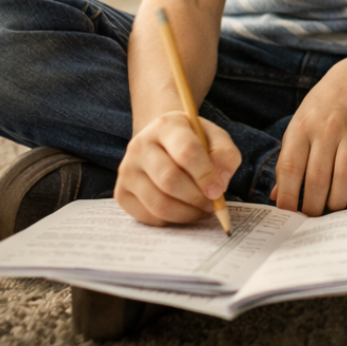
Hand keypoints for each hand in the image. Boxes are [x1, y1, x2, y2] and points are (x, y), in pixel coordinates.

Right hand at [115, 112, 239, 224]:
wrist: (161, 142)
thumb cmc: (192, 141)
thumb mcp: (214, 138)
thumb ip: (225, 155)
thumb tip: (220, 184)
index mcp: (166, 125)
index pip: (186, 151)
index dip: (205, 174)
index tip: (219, 191)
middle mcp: (140, 145)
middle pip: (170, 180)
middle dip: (196, 197)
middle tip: (213, 205)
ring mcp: (127, 170)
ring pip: (158, 203)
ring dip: (186, 213)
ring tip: (201, 210)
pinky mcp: (121, 193)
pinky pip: (148, 217)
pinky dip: (170, 221)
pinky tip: (183, 211)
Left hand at [272, 58, 346, 215]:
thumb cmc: (320, 110)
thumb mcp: (297, 128)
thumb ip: (287, 162)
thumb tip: (277, 197)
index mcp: (302, 128)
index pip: (291, 169)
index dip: (289, 198)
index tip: (289, 215)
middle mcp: (326, 130)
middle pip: (318, 179)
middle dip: (314, 207)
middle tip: (313, 217)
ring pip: (345, 177)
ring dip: (337, 202)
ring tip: (332, 209)